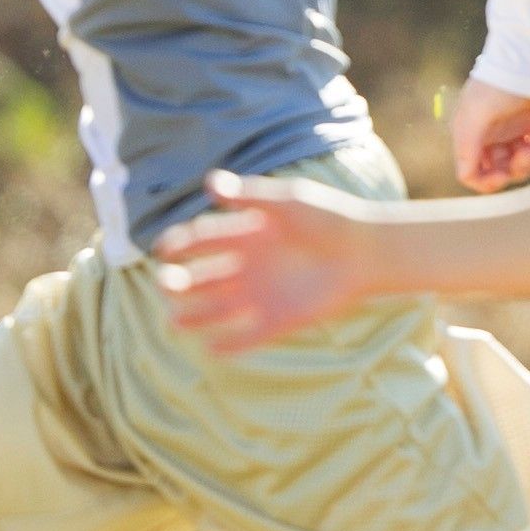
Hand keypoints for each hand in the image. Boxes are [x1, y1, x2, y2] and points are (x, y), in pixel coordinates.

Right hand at [154, 169, 382, 353]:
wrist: (366, 252)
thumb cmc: (327, 219)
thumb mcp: (287, 202)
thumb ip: (249, 195)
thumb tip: (210, 183)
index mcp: (245, 234)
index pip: (202, 240)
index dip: (180, 244)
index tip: (163, 249)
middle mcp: (247, 265)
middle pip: (202, 277)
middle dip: (180, 282)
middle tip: (166, 284)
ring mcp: (261, 294)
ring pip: (217, 309)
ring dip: (195, 316)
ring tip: (175, 321)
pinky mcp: (280, 319)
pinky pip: (248, 336)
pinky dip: (230, 344)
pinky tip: (212, 347)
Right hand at [447, 77, 529, 191]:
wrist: (526, 59)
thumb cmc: (495, 87)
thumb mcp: (474, 118)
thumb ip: (467, 150)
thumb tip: (467, 178)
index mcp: (473, 138)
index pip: (476, 175)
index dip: (490, 182)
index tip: (504, 175)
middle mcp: (495, 138)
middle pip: (507, 172)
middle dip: (520, 164)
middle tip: (528, 150)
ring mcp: (518, 132)